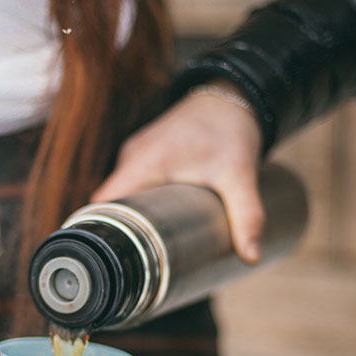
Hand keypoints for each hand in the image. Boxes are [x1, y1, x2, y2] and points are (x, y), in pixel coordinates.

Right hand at [92, 81, 263, 263]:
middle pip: (110, 203)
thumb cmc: (231, 130)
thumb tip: (252, 257)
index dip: (103, 229)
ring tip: (146, 247)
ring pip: (120, 194)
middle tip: (138, 260)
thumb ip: (247, 215)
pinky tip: (152, 222)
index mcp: (144, 162)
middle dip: (120, 231)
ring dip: (130, 217)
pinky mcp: (143, 155)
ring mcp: (135, 154)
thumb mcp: (240, 175)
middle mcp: (132, 156)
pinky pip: (130, 184)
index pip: (104, 202)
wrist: (232, 95)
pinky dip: (138, 203)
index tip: (113, 256)